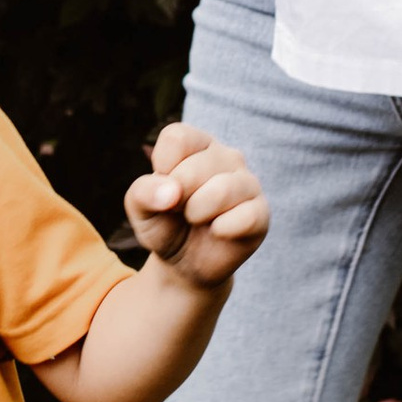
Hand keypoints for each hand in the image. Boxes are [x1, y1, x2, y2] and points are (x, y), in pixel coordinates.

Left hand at [127, 122, 268, 286]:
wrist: (185, 263)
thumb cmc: (164, 224)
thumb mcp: (140, 209)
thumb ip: (144, 192)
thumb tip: (171, 192)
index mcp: (196, 144)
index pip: (177, 138)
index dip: (163, 167)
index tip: (163, 188)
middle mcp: (227, 156)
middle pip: (195, 167)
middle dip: (176, 199)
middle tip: (179, 211)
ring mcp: (247, 183)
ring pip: (222, 189)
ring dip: (197, 213)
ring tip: (196, 220)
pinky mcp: (260, 212)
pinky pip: (246, 216)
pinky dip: (223, 229)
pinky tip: (217, 232)